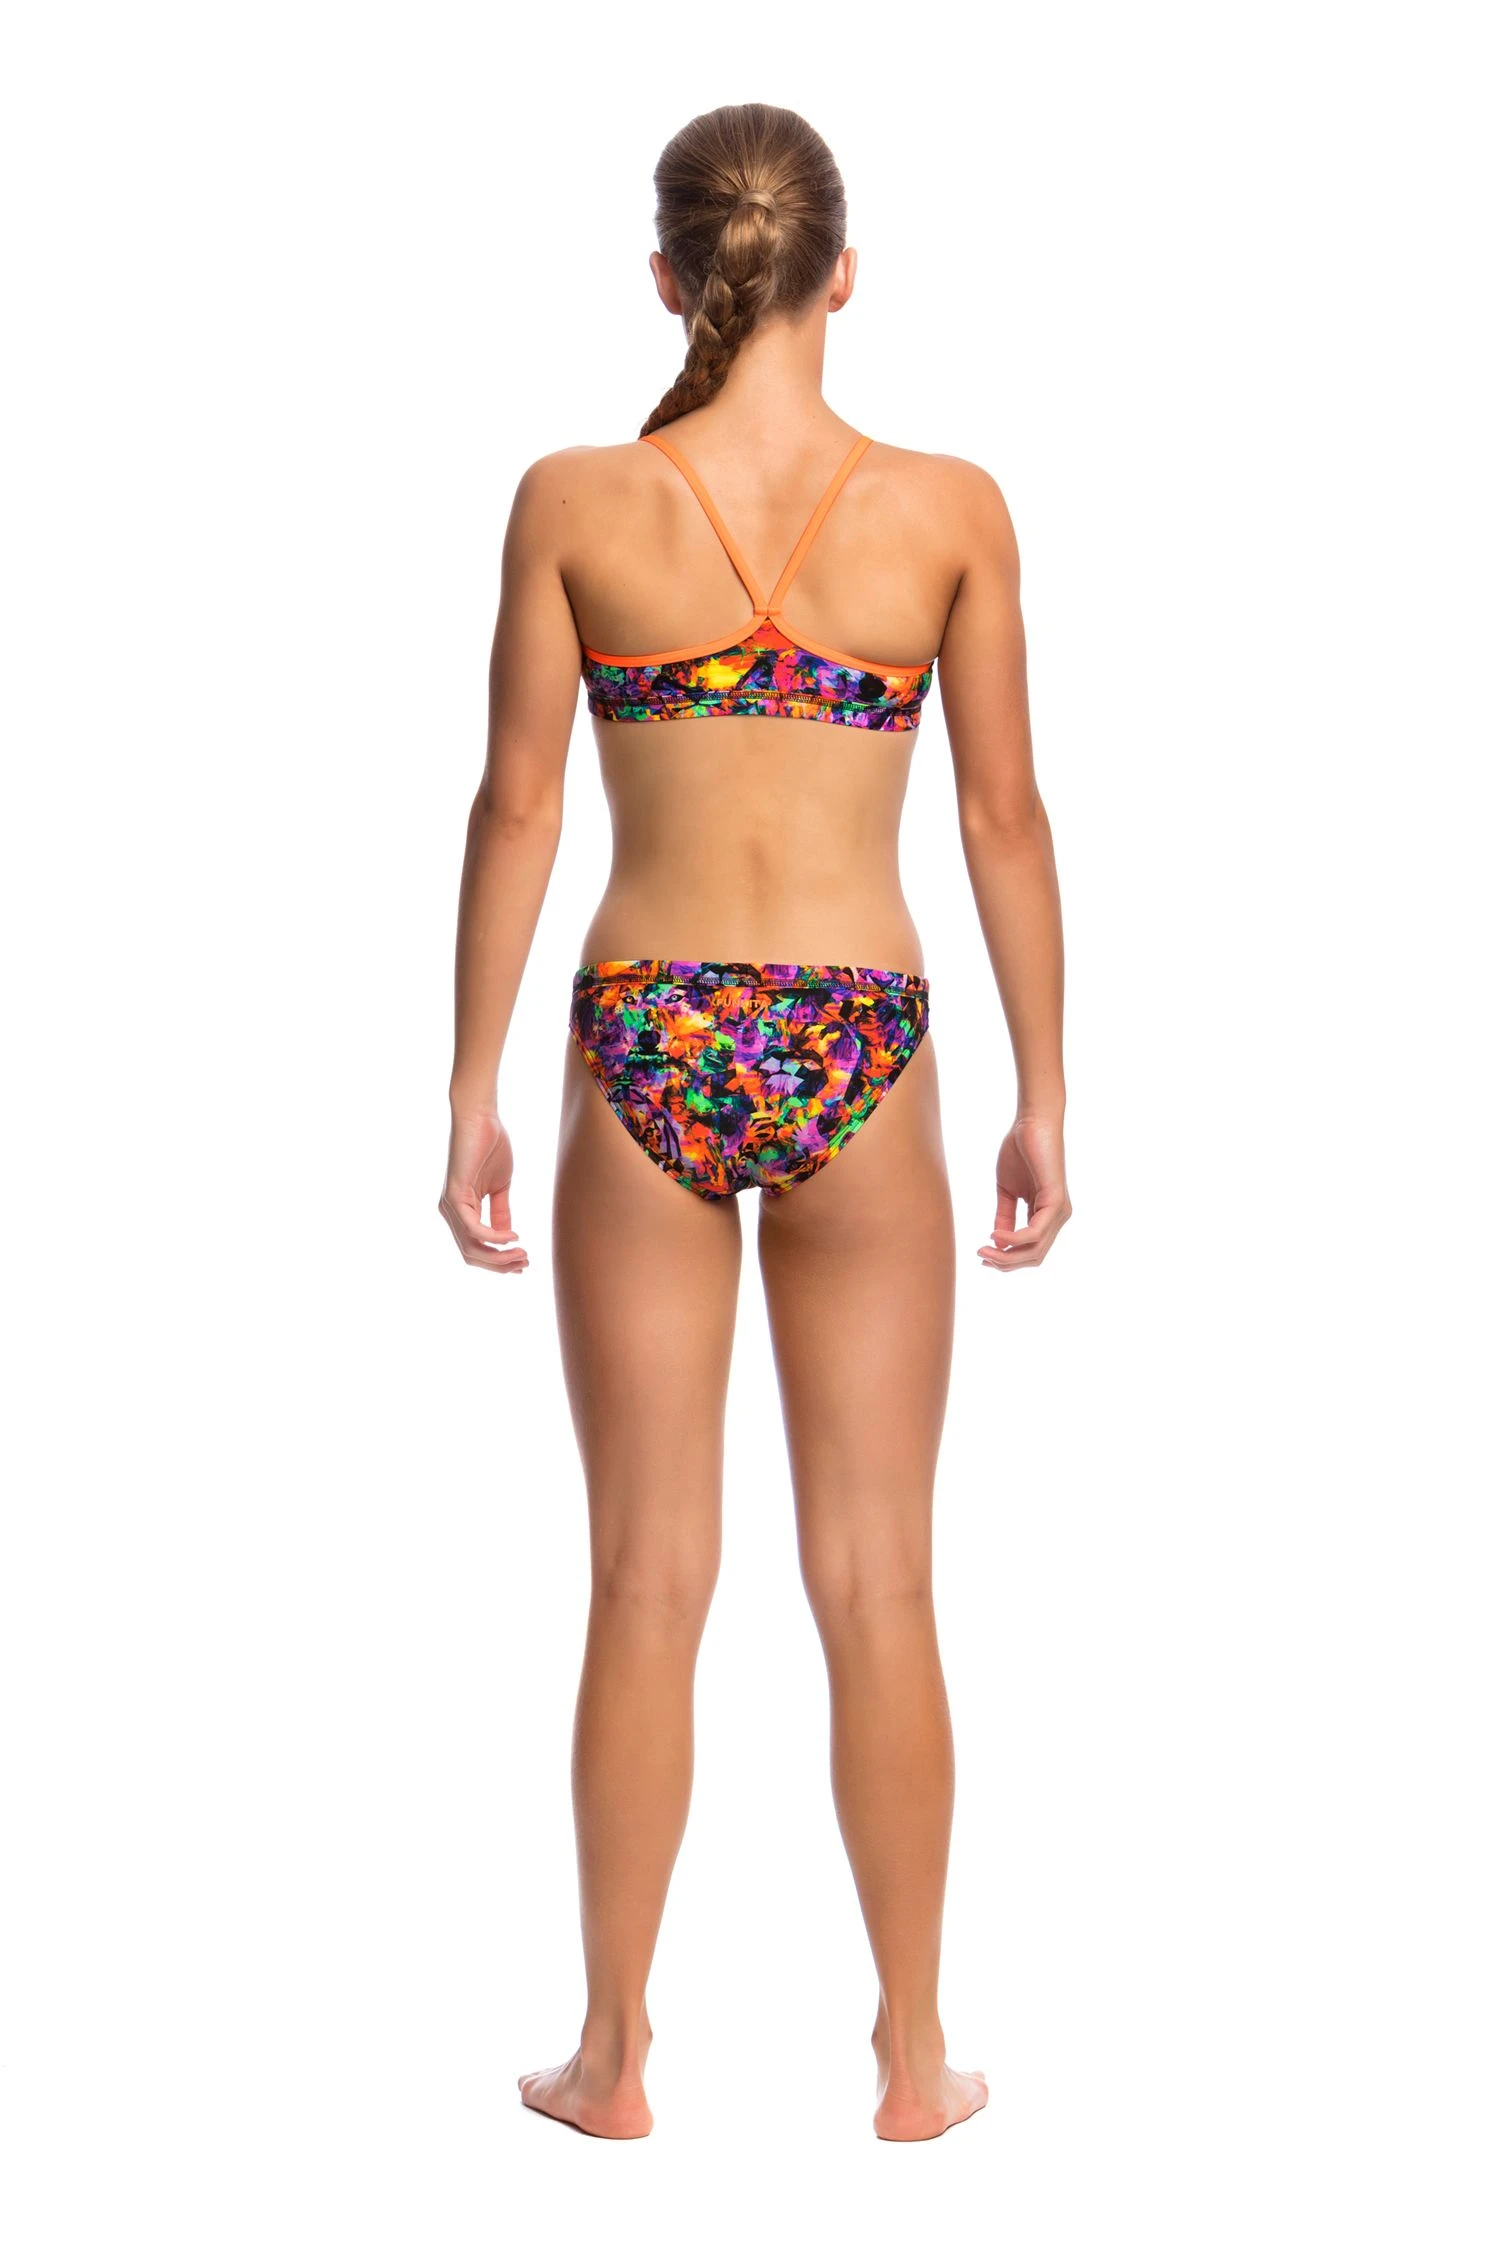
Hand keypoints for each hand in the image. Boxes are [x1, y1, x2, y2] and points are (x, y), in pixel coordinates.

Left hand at [439, 1109, 529, 1273]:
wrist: (481, 1118)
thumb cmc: (490, 1146)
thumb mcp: (500, 1187)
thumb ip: (500, 1212)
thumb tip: (507, 1236)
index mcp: (462, 1210)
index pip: (475, 1247)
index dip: (498, 1261)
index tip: (523, 1262)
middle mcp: (451, 1212)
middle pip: (471, 1255)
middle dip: (499, 1265)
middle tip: (525, 1263)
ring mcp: (450, 1206)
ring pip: (470, 1247)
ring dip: (499, 1257)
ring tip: (522, 1255)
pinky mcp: (454, 1196)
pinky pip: (473, 1229)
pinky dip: (494, 1238)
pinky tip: (512, 1237)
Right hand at [979, 1114, 1070, 1271]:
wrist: (1031, 1122)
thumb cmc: (1020, 1150)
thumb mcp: (1007, 1190)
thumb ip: (1005, 1215)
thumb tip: (997, 1240)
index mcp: (1047, 1215)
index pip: (1031, 1250)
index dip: (1007, 1259)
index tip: (982, 1255)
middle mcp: (1058, 1217)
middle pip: (1034, 1257)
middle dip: (1006, 1263)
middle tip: (981, 1257)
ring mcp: (1060, 1211)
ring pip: (1036, 1250)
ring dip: (1007, 1255)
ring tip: (984, 1251)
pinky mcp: (1056, 1202)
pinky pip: (1035, 1233)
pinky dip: (1013, 1239)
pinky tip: (995, 1235)